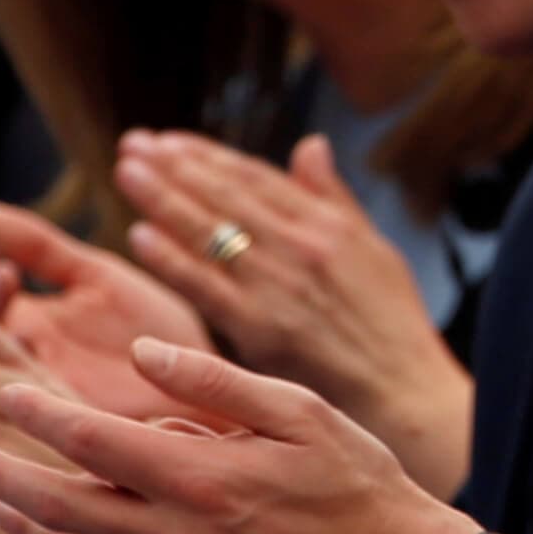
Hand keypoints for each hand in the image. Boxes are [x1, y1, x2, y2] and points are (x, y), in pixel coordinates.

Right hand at [0, 204, 214, 422]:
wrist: (213, 385)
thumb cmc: (159, 335)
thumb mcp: (98, 279)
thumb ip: (45, 250)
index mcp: (18, 329)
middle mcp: (10, 369)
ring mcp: (28, 401)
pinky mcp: (55, 429)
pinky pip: (12, 405)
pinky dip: (1, 370)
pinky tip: (15, 330)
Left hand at [0, 338, 476, 533]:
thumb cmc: (362, 487)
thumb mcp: (302, 411)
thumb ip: (214, 381)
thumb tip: (138, 350)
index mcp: (201, 475)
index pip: (90, 438)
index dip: (36, 415)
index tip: (3, 395)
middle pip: (59, 505)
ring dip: (26, 531)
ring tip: (1, 505)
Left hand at [113, 129, 470, 491]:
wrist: (404, 391)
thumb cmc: (393, 326)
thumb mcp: (376, 248)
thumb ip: (334, 197)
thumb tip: (310, 144)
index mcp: (329, 225)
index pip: (256, 178)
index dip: (209, 156)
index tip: (169, 142)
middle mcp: (302, 247)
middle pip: (226, 196)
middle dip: (176, 166)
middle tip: (133, 145)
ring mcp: (279, 287)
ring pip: (211, 231)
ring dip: (164, 198)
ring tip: (128, 172)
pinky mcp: (261, 328)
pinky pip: (207, 285)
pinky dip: (172, 258)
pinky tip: (140, 236)